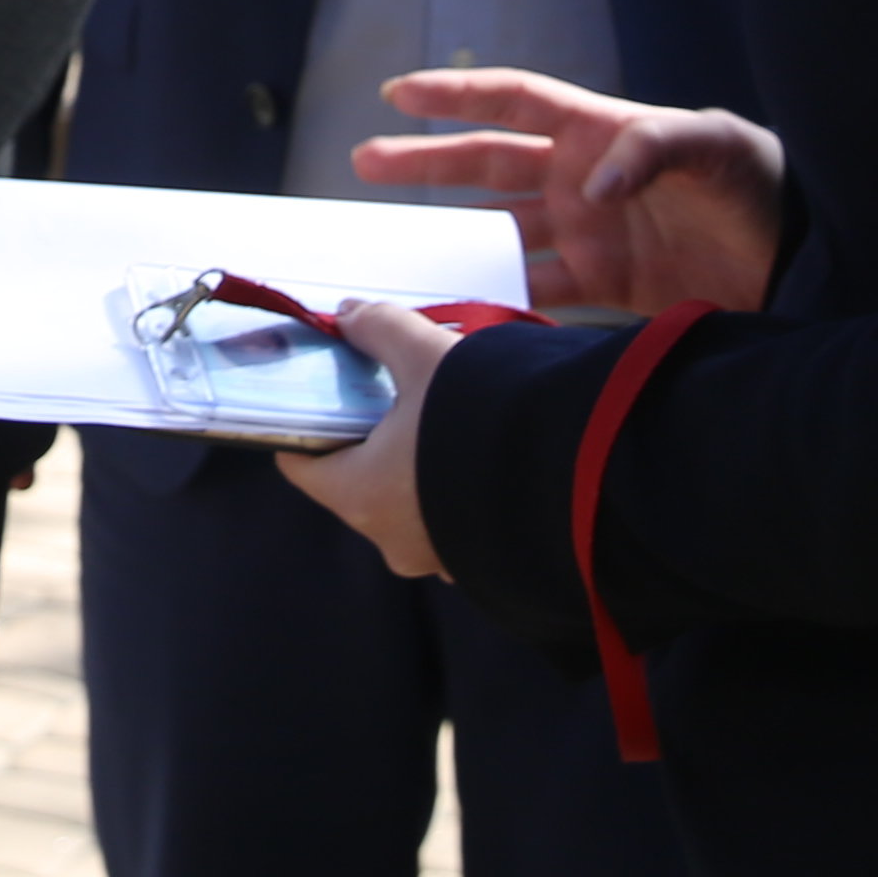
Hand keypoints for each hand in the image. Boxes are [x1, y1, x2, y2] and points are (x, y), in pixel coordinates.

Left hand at [274, 297, 465, 577]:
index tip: (322, 397)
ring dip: (417, 468)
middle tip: (393, 399)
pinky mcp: (479, 562)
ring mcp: (436, 558)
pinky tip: (478, 456)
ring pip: (406, 504)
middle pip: (355, 482)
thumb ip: (380, 328)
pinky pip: (451, 522)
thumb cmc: (482, 422)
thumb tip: (348, 314)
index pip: (301, 465)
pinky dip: (455, 492)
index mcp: (359, 495)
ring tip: (443, 423)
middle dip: (369, 441)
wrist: (576, 480)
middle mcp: (391, 539)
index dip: (305, 426)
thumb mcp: (425, 356)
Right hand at [356, 66, 782, 318]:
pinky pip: (534, 290)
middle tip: (365, 161)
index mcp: (596, 130)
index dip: (455, 96)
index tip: (397, 94)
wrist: (801, 259)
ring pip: (498, 228)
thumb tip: (592, 183)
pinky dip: (496, 298)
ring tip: (395, 246)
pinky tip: (460, 309)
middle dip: (425, 161)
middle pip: (486, 164)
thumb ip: (654, 147)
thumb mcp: (716, 145)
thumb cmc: (761, 183)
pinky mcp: (603, 284)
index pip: (512, 101)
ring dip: (448, 234)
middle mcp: (580, 177)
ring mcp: (586, 232)